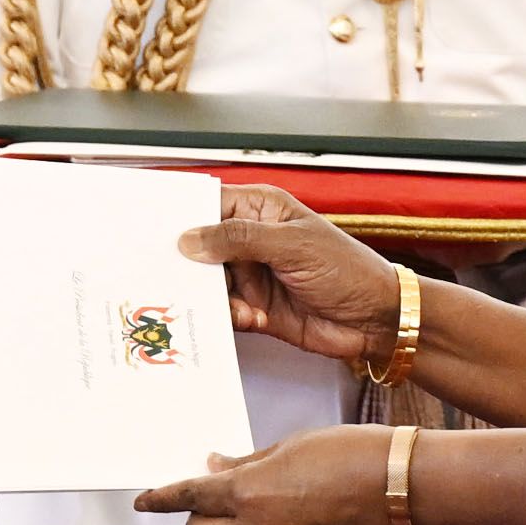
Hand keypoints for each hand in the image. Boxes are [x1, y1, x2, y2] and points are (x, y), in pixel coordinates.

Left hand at [136, 425, 396, 524]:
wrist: (401, 487)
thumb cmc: (349, 452)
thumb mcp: (288, 447)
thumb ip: (245, 464)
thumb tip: (215, 469)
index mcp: (246, 495)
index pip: (187, 499)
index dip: (160, 499)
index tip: (143, 500)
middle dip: (196, 515)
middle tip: (210, 491)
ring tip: (245, 503)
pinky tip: (275, 514)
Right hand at [178, 186, 404, 362]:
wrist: (374, 320)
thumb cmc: (346, 269)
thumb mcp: (292, 246)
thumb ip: (239, 239)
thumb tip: (189, 239)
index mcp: (261, 210)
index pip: (209, 204)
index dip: (181, 215)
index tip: (150, 228)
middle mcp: (250, 240)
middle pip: (200, 247)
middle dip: (188, 263)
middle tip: (171, 275)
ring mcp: (250, 275)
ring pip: (207, 284)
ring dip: (212, 297)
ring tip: (228, 303)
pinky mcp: (253, 308)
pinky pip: (223, 312)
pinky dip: (230, 317)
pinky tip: (253, 317)